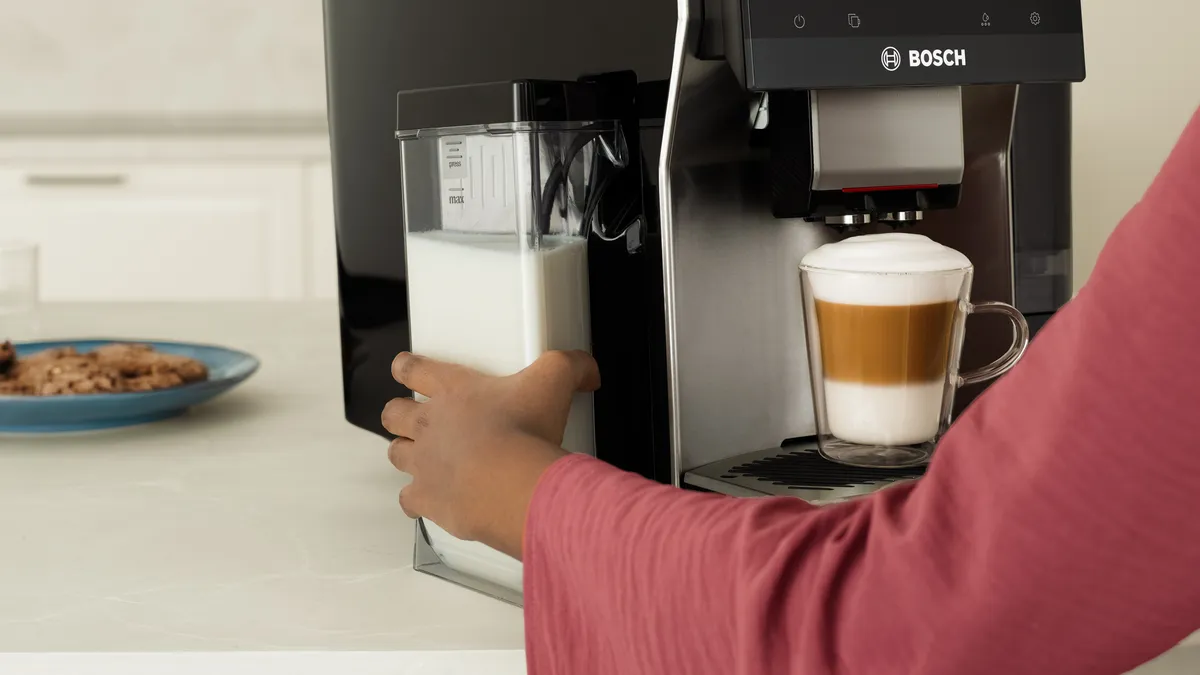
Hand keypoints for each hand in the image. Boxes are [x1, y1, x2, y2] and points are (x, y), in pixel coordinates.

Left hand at [380, 350, 600, 559]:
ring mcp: (424, 463)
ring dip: (405, 453)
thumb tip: (587, 369)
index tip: (405, 368)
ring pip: (396, 453)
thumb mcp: (555, 381)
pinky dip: (416, 499)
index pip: (414, 369)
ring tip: (420, 457)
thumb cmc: (525, 433)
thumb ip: (570, 367)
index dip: (407, 367)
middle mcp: (431, 423)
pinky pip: (408, 498)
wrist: (513, 484)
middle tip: (411, 417)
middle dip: (399, 414)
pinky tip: (429, 499)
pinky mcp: (427, 498)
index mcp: (454, 389)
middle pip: (393, 413)